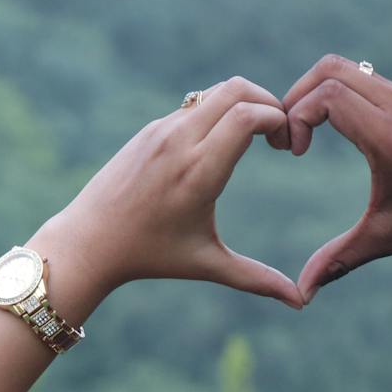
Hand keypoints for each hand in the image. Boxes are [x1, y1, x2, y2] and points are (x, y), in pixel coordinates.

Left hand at [41, 77, 302, 308]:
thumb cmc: (151, 256)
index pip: (247, 116)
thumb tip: (300, 303)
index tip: (287, 145)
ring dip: (243, 105)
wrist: (91, 240)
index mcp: (199, 172)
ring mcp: (162, 130)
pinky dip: (218, 113)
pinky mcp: (150, 130)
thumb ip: (257, 279)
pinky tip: (223, 144)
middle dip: (268, 102)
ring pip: (215, 92)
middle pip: (237, 89)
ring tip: (256, 137)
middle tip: (279, 133)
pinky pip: (194, 106)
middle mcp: (180, 142)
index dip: (278, 119)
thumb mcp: (208, 264)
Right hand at [280, 55, 391, 298]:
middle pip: (329, 69)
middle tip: (291, 138)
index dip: (297, 117)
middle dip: (296, 97)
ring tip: (307, 134)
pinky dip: (339, 93)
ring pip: (347, 68)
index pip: (327, 96)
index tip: (295, 154)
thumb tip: (301, 295)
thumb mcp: (388, 239)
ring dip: (316, 93)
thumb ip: (339, 259)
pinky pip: (365, 78)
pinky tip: (336, 131)